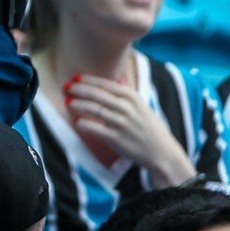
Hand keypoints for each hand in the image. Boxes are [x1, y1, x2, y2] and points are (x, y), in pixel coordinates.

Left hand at [65, 74, 196, 182]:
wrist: (163, 153)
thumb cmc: (150, 128)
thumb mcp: (142, 107)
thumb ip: (128, 93)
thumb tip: (119, 78)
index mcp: (133, 98)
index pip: (105, 84)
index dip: (88, 80)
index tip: (75, 78)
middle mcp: (127, 109)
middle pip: (97, 95)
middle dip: (79, 89)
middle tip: (66, 87)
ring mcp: (122, 124)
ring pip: (94, 110)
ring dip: (78, 105)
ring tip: (69, 102)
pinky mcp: (117, 139)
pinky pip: (95, 128)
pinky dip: (84, 124)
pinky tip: (78, 122)